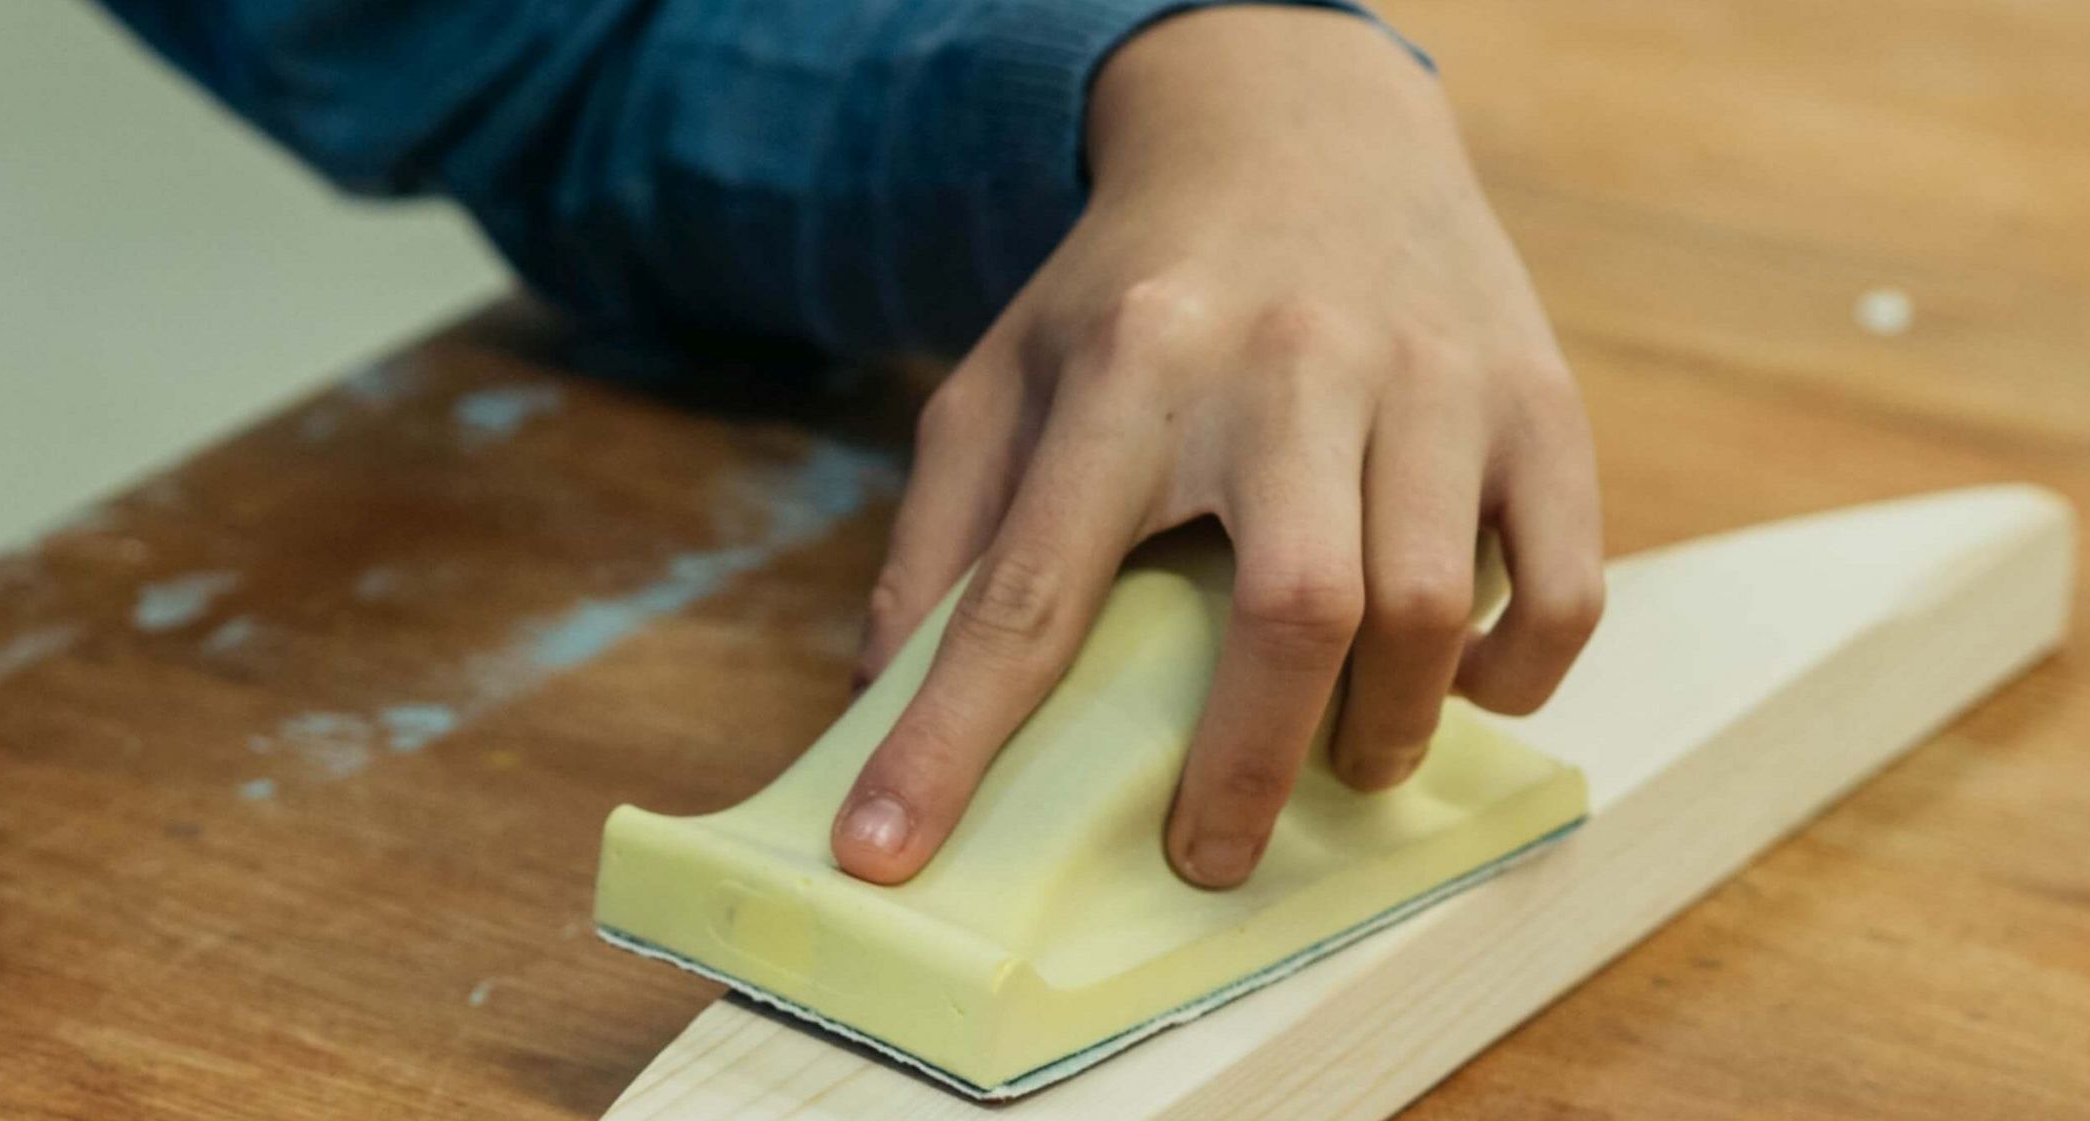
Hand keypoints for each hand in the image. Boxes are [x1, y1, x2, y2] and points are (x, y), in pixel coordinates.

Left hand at [828, 7, 1603, 888]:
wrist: (1293, 120)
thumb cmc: (1133, 285)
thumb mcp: (1002, 374)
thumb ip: (941, 534)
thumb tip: (884, 703)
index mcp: (1129, 362)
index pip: (1030, 588)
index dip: (952, 739)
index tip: (883, 855)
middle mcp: (1289, 363)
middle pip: (1290, 612)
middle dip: (1241, 771)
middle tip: (1205, 852)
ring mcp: (1431, 375)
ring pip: (1432, 609)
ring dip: (1381, 732)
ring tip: (1338, 765)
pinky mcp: (1537, 394)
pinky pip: (1563, 582)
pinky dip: (1515, 672)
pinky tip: (1458, 685)